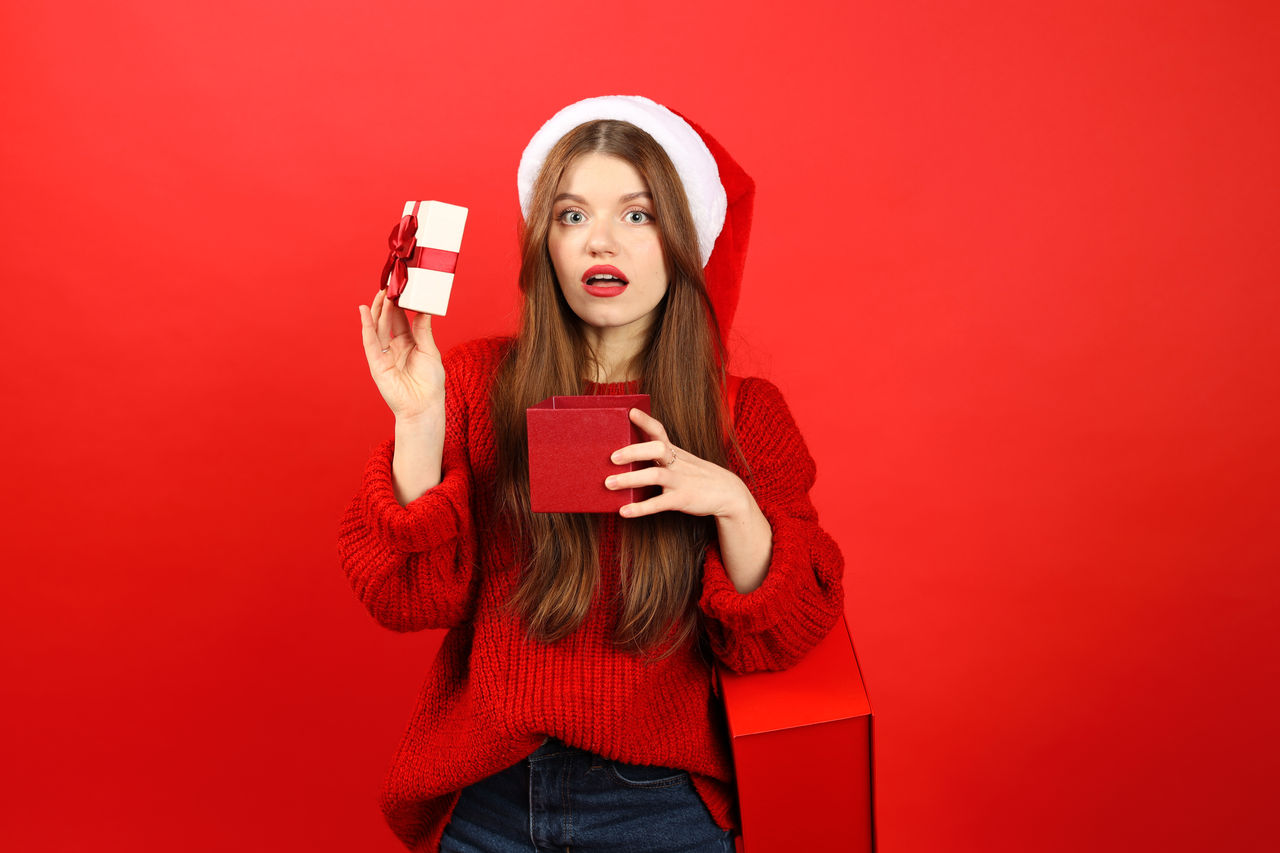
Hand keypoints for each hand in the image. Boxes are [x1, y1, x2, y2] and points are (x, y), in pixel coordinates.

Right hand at [358, 289, 444, 422]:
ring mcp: (383, 355)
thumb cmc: (430, 383)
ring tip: (381, 292)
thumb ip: (423, 330)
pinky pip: (370, 341)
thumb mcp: (430, 351)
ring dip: (378, 309)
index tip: (401, 287)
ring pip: (377, 327)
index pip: (401, 319)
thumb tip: (423, 308)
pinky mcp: (376, 364)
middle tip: (389, 285)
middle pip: (387, 320)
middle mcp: (394, 347)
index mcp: (408, 344)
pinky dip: (366, 326)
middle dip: (387, 303)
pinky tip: (365, 311)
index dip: (400, 304)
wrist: (424, 407)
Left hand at [605, 408, 750, 519]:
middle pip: (657, 449)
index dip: (645, 421)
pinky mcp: (683, 499)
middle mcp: (677, 463)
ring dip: (630, 479)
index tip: (630, 411)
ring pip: (655, 475)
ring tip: (609, 483)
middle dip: (633, 451)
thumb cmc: (697, 476)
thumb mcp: (683, 461)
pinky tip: (624, 511)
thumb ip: (661, 458)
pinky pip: (660, 503)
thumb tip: (627, 458)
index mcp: (675, 452)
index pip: (659, 431)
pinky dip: (640, 508)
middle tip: (612, 457)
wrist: (728, 492)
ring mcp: (681, 480)